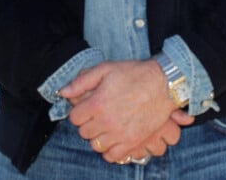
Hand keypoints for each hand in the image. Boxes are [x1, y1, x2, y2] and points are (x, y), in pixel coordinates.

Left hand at [59, 59, 193, 163]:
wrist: (162, 84)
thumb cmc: (133, 74)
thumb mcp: (105, 69)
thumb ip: (82, 81)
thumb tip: (63, 92)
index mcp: (97, 103)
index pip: (75, 118)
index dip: (79, 111)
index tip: (87, 107)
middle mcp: (106, 122)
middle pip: (84, 133)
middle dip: (88, 123)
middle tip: (98, 115)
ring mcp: (120, 134)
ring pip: (96, 146)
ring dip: (98, 136)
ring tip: (106, 125)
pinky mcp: (132, 143)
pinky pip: (112, 156)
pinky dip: (110, 150)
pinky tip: (114, 137)